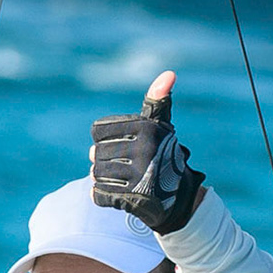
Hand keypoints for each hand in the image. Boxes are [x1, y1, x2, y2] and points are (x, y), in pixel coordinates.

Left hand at [89, 70, 204, 234]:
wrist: (177, 197)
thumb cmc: (162, 154)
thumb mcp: (161, 126)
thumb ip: (157, 101)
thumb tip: (169, 74)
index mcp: (147, 128)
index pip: (97, 130)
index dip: (103, 139)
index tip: (120, 144)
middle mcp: (146, 149)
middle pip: (95, 153)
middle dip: (103, 161)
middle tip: (120, 165)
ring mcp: (140, 175)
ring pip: (96, 174)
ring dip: (103, 179)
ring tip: (119, 179)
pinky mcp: (134, 199)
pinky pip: (98, 195)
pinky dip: (102, 196)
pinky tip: (117, 193)